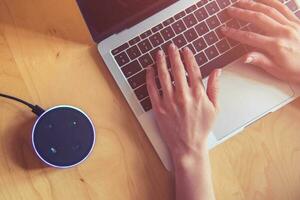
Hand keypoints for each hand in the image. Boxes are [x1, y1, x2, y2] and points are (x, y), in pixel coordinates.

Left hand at [146, 44, 220, 163]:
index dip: (188, 57)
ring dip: (161, 62)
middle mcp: (183, 96)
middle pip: (177, 69)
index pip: (192, 69)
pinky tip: (149, 70)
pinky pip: (152, 89)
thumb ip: (215, 87)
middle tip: (171, 46)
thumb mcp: (215, 108)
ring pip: (163, 76)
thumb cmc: (201, 128)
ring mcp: (169, 102)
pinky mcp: (159, 108)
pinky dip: (150, 78)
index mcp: (198, 94)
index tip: (185, 50)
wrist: (188, 145)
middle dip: (174, 55)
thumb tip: (217, 71)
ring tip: (159, 53)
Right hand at [221, 0, 299, 82]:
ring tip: (242, 2)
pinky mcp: (297, 20)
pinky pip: (282, 7)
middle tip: (230, 10)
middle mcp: (284, 32)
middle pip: (258, 18)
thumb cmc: (296, 69)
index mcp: (276, 46)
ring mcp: (291, 24)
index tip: (225, 30)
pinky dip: (271, 1)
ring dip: (253, 4)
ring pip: (269, 9)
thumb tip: (245, 57)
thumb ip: (260, 61)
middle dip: (242, 13)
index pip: (250, 37)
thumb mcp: (276, 70)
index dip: (235, 33)